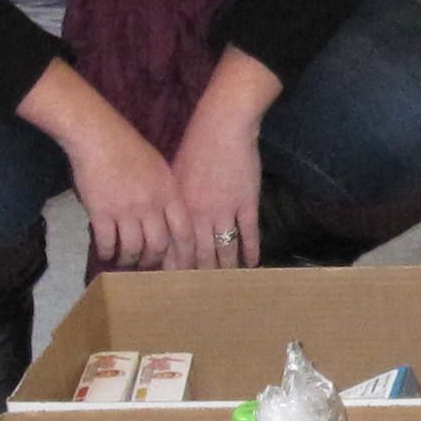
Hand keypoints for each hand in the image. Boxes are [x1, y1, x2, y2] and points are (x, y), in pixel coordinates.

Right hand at [63, 110, 187, 270]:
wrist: (98, 136)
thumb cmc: (130, 148)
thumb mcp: (160, 168)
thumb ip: (167, 194)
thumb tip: (171, 219)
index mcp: (169, 193)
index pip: (184, 232)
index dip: (185, 254)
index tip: (183, 267)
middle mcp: (151, 205)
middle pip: (159, 246)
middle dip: (155, 262)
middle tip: (149, 267)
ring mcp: (126, 210)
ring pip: (133, 249)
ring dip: (130, 260)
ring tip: (126, 262)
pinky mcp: (101, 212)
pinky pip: (107, 243)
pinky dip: (108, 253)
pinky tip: (106, 254)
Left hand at [166, 53, 282, 270]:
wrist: (223, 126)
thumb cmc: (196, 146)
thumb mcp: (175, 174)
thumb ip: (174, 202)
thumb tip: (168, 224)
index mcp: (179, 207)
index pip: (176, 246)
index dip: (177, 266)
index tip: (176, 284)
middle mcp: (200, 214)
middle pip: (199, 253)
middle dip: (200, 275)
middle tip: (202, 294)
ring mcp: (225, 210)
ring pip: (224, 248)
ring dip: (226, 269)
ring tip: (227, 284)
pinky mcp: (247, 203)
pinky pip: (249, 234)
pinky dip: (250, 251)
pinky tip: (252, 264)